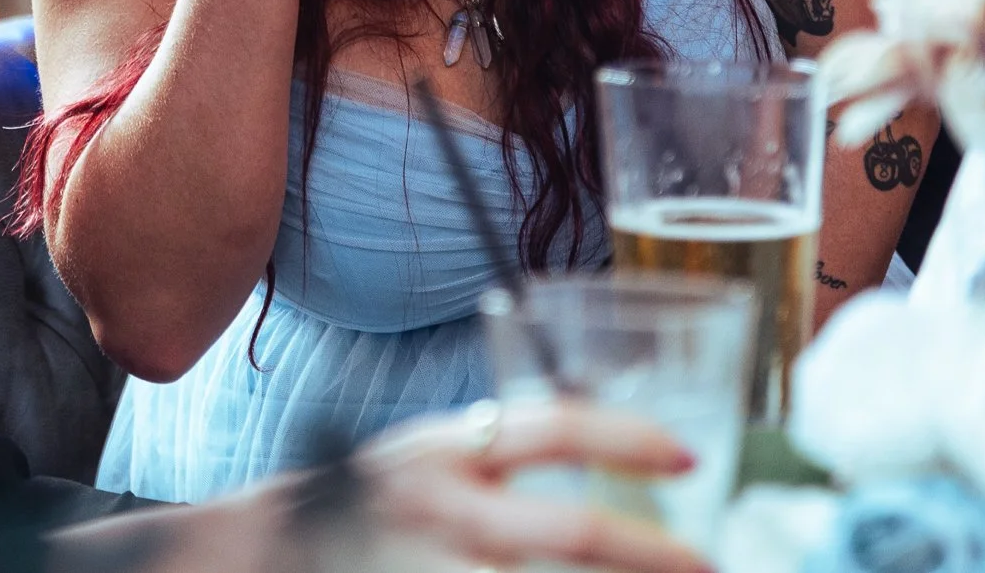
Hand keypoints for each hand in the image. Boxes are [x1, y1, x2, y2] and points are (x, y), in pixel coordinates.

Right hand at [351, 399, 709, 572]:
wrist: (280, 545)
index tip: (687, 460)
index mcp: (451, 451)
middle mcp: (449, 510)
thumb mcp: (432, 451)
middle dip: (652, 555)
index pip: (552, 426)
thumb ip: (498, 450)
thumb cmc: (372, 499)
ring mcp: (440, 567)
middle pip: (570, 532)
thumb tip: (597, 446)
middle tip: (704, 565)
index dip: (627, 438)